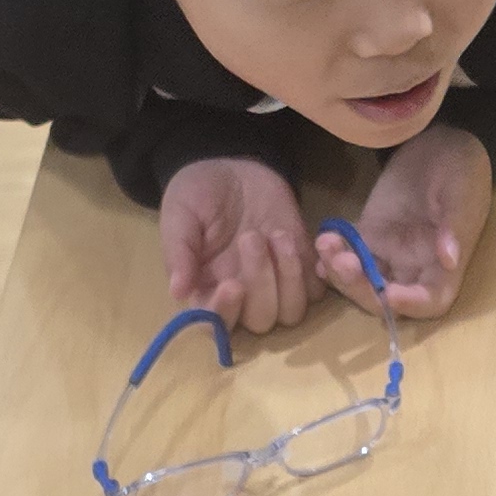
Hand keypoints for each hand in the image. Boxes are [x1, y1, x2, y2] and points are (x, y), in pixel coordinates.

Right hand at [160, 152, 313, 333]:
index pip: (216, 323)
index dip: (227, 312)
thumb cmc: (197, 194)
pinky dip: (316, 269)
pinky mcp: (302, 267)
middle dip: (260, 281)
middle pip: (260, 320)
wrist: (233, 171)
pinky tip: (306, 240)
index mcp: (206, 290)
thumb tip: (177, 292)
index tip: (232, 284)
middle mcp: (243, 298)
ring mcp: (276, 285)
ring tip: (279, 235)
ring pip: (293, 311)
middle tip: (250, 235)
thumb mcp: (179, 215)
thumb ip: (179, 252)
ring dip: (290, 276)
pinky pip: (318, 288)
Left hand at [327, 120, 488, 317]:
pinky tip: (324, 240)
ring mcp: (390, 251)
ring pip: (362, 279)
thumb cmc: (462, 167)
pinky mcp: (370, 233)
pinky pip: (349, 253)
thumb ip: (456, 225)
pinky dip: (332, 255)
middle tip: (343, 263)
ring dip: (340, 273)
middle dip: (361, 289)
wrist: (441, 139)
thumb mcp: (463, 191)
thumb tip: (450, 259)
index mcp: (446, 264)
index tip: (388, 293)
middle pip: (386, 297)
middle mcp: (416, 265)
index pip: (430, 301)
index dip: (411, 305)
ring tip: (327, 244)